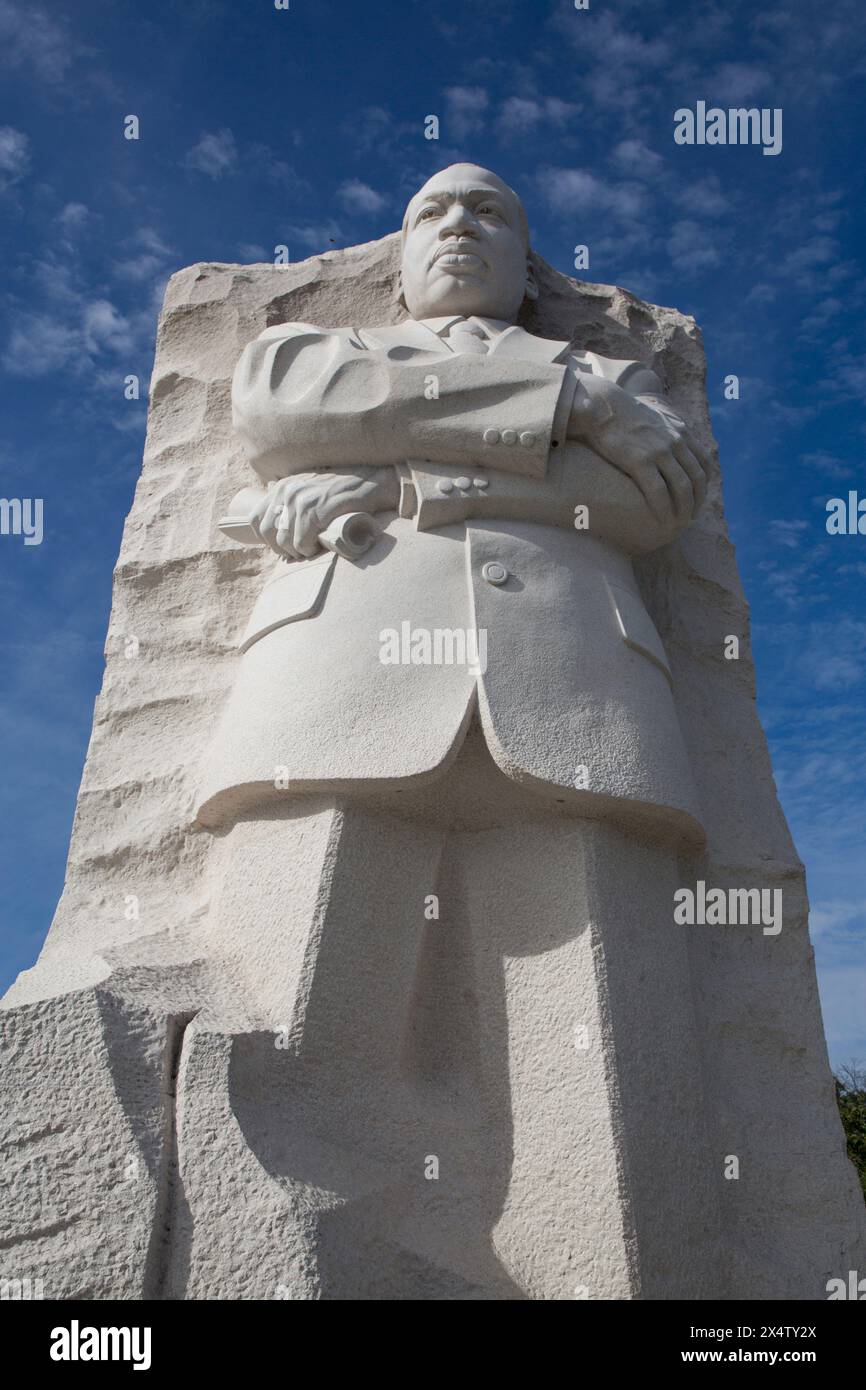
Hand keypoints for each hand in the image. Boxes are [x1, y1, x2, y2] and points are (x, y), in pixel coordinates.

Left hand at [254, 468, 398, 559]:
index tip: (284, 546)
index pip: (256, 518)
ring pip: (284, 541)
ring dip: (298, 552)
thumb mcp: (312, 490)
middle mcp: (287, 491)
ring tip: (312, 550)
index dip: (267, 539)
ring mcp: (301, 499)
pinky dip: (309, 550)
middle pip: (268, 533)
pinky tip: (319, 548)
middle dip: (282, 549)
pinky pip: (302, 542)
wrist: (373, 482)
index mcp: (282, 487)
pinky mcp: (316, 509)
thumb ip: (293, 502)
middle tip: (300, 552)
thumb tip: (278, 527)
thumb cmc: (343, 493)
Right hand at [567, 376, 709, 528]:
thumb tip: (666, 444)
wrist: (602, 406)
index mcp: (680, 432)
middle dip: (697, 501)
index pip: (704, 462)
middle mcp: (675, 441)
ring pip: (682, 487)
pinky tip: (663, 520)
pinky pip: (658, 491)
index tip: (698, 497)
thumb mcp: (654, 418)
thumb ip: (666, 431)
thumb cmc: (622, 415)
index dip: (705, 483)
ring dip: (684, 509)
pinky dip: (664, 509)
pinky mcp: (640, 461)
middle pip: (697, 478)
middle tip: (691, 517)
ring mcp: (659, 451)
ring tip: (680, 524)